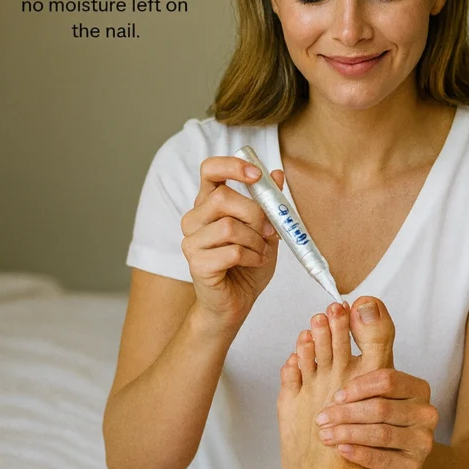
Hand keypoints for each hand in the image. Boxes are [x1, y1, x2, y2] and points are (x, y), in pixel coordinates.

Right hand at [180, 156, 282, 329]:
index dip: (232, 166)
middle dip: (255, 213)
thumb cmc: (247, 264)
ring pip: (228, 226)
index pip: (210, 170)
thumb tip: (277, 174)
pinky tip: (255, 263)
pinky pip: (231, 252)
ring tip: (262, 252)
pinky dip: (252, 257)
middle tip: (270, 231)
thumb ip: (269, 203)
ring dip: (256, 240)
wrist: (236, 302)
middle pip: (222, 198)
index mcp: (208, 203)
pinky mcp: (197, 264)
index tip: (256, 174)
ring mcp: (191, 242)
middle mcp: (194, 219)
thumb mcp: (265, 230)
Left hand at [315, 368, 438, 468]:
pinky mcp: (415, 466)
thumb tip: (354, 319)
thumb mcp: (376, 390)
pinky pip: (384, 459)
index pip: (388, 380)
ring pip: (381, 434)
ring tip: (325, 435)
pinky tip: (342, 449)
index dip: (358, 387)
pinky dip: (360, 453)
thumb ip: (367, 358)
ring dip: (348, 434)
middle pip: (381, 408)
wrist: (395, 456)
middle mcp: (426, 413)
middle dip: (346, 413)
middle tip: (321, 418)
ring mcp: (423, 441)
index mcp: (418, 388)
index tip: (335, 396)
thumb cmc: (380, 416)